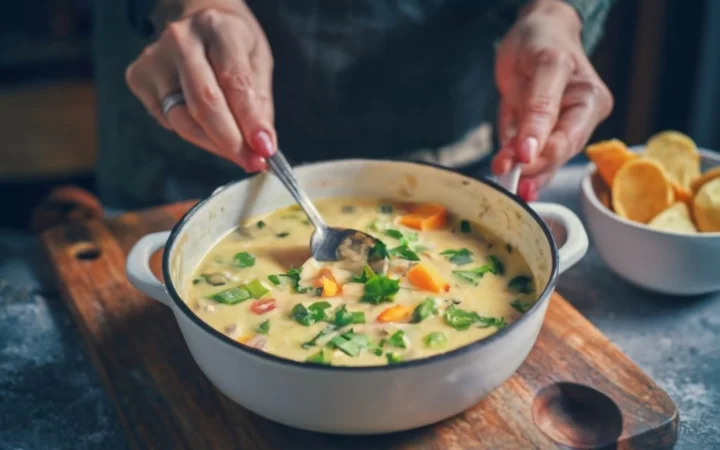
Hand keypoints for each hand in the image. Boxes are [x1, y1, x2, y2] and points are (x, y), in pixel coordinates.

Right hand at [125, 2, 274, 171]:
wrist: (195, 17)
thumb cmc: (232, 42)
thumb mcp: (258, 59)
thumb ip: (258, 101)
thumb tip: (260, 144)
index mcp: (216, 27)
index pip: (234, 81)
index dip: (250, 120)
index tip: (265, 149)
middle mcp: (180, 40)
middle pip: (204, 103)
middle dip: (231, 142)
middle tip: (253, 162)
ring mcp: (154, 59)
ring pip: (183, 120)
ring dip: (214, 145)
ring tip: (238, 154)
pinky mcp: (138, 78)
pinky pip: (169, 121)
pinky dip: (195, 134)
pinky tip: (209, 129)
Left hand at [492, 0, 612, 200]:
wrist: (531, 31)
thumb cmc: (544, 39)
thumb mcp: (546, 65)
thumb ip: (540, 107)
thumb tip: (530, 149)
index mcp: (591, 102)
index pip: (569, 139)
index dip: (546, 155)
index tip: (522, 161)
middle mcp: (577, 119)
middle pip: (556, 155)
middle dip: (532, 168)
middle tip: (510, 180)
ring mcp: (554, 127)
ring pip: (539, 158)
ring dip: (520, 169)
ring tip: (502, 176)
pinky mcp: (532, 130)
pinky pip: (522, 150)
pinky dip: (511, 160)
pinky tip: (502, 167)